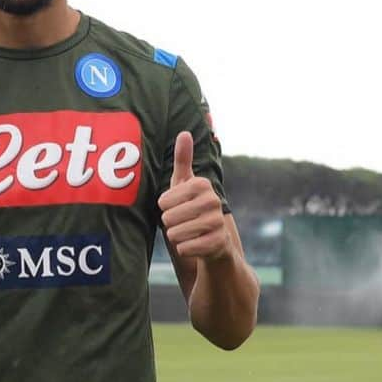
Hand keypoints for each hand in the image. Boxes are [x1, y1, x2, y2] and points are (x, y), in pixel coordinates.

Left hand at [158, 131, 231, 261]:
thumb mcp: (185, 184)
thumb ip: (183, 159)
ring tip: (188, 233)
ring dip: (176, 237)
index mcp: (202, 185)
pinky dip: (185, 249)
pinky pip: (185, 248)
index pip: (163, 201)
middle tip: (182, 222)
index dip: (164, 207)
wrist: (215, 239)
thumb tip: (184, 133)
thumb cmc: (192, 207)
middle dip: (169, 224)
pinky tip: (194, 245)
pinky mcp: (218, 242)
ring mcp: (217, 222)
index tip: (175, 206)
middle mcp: (213, 201)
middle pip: (168, 218)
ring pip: (175, 234)